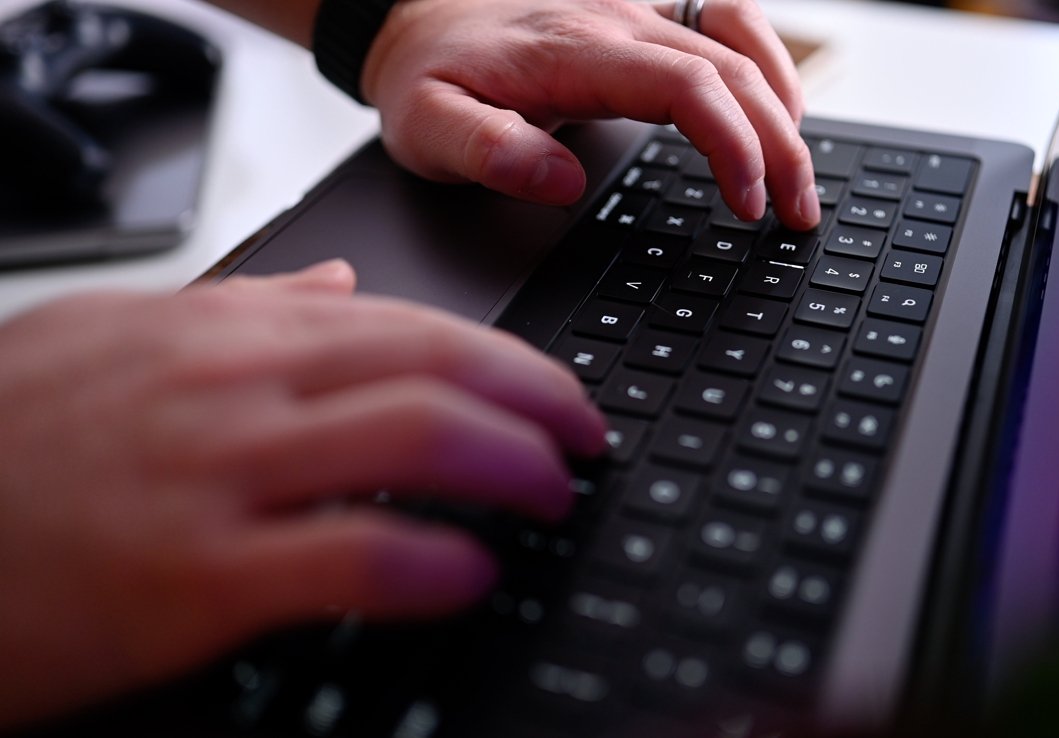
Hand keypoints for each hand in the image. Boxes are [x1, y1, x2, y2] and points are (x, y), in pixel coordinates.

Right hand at [0, 261, 606, 728]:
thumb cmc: (6, 443)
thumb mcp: (117, 340)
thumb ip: (241, 308)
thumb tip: (339, 284)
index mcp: (222, 331)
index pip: (406, 320)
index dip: (506, 358)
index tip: (554, 394)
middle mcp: (231, 386)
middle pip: (432, 367)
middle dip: (536, 402)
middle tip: (585, 441)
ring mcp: (213, 475)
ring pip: (413, 440)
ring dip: (511, 468)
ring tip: (554, 495)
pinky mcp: (190, 577)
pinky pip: (350, 558)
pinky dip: (432, 565)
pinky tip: (470, 574)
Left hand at [361, 0, 820, 229]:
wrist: (413, 15)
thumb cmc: (427, 74)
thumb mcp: (427, 124)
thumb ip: (488, 151)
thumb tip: (559, 182)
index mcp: (574, 49)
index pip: (686, 85)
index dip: (734, 143)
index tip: (750, 204)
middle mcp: (617, 18)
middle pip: (732, 66)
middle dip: (781, 143)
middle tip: (799, 212)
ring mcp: (635, 8)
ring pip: (742, 36)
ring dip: (784, 99)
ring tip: (799, 169)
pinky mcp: (643, 12)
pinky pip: (726, 18)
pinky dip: (766, 62)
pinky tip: (776, 107)